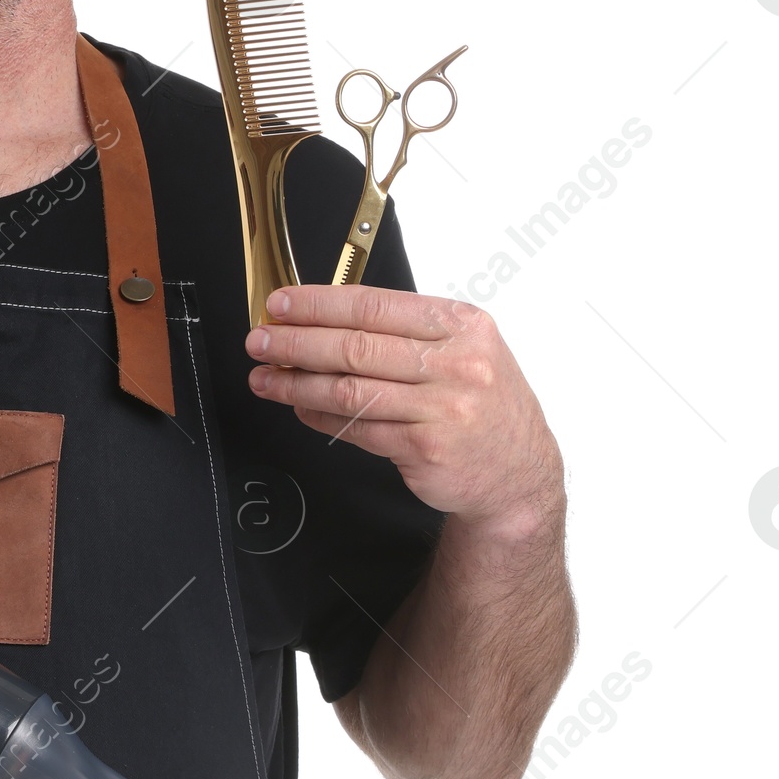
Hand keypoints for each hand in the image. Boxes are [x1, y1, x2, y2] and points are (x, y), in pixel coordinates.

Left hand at [245, 284, 562, 527]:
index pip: (374, 305)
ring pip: (349, 389)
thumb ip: (405, 331)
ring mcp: (442, 409)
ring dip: (296, 383)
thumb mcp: (463, 350)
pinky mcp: (424, 449)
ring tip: (265, 377)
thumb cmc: (482, 404)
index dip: (318, 303)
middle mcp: (455, 364)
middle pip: (355, 346)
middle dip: (296, 341)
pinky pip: (357, 428)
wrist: (519, 474)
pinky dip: (319, 416)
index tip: (281, 305)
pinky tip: (299, 407)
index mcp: (461, 326)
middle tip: (260, 340)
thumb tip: (325, 318)